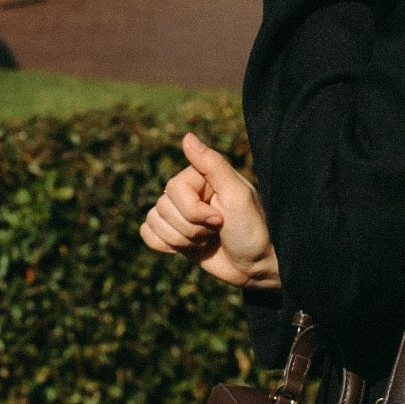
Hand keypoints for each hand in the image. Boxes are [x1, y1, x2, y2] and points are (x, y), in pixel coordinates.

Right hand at [140, 132, 280, 289]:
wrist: (255, 267)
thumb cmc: (251, 229)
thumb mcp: (237, 194)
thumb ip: (212, 164)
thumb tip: (187, 136)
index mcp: (199, 175)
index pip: (174, 189)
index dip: (194, 211)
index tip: (221, 219)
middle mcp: (187, 192)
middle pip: (162, 207)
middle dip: (190, 229)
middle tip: (216, 231)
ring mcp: (179, 214)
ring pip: (153, 221)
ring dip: (181, 240)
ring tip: (207, 240)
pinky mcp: (174, 234)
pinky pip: (148, 234)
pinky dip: (164, 245)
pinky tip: (186, 248)